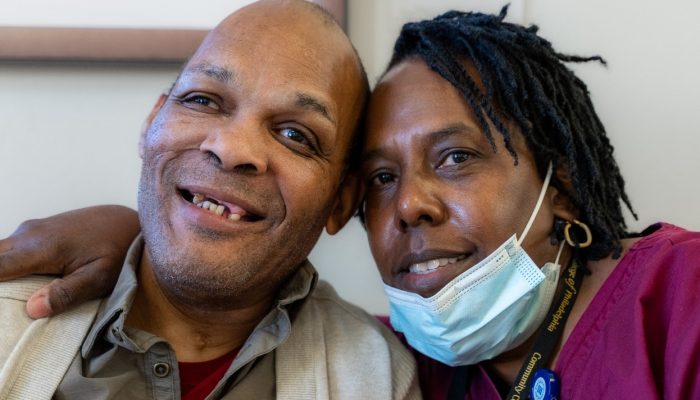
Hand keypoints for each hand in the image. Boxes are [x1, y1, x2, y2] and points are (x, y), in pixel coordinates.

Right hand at [0, 205, 138, 317]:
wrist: (127, 222)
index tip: (1, 303)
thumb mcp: (100, 277)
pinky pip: (8, 249)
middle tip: (8, 303)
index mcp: (41, 248)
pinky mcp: (34, 231)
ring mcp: (30, 231)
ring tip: (13, 295)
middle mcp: (28, 235)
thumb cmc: (117, 250)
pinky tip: (21, 282)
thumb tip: (32, 309)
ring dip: (2, 273)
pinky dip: (7, 265)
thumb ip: (68, 293)